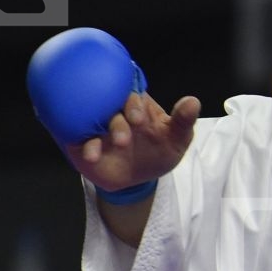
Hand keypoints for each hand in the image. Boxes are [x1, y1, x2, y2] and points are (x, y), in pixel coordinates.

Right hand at [68, 89, 201, 194]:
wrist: (139, 178)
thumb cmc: (158, 150)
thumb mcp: (176, 138)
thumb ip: (183, 121)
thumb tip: (193, 102)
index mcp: (135, 101)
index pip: (130, 93)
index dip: (133, 103)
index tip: (140, 119)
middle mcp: (112, 107)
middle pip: (107, 104)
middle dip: (116, 122)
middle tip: (124, 140)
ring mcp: (94, 123)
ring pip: (91, 120)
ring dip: (96, 134)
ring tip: (102, 152)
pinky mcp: (81, 139)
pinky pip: (78, 137)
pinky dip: (84, 145)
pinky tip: (91, 155)